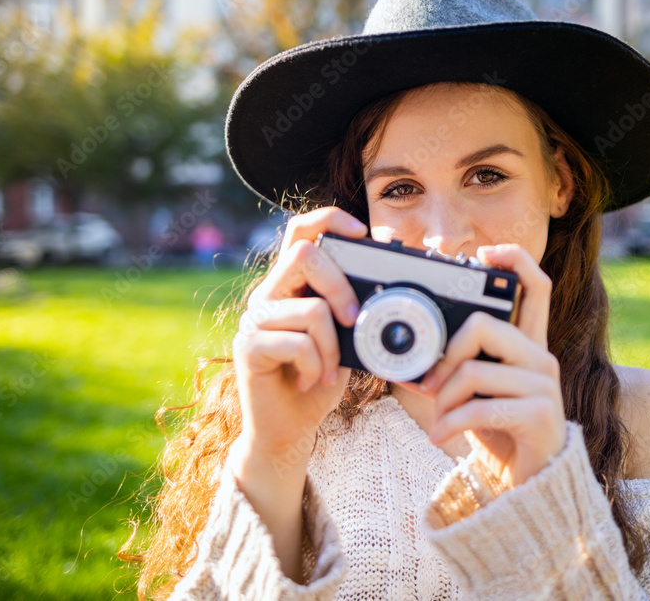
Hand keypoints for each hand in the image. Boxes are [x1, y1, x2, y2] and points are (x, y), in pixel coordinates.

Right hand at [232, 207, 366, 461]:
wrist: (287, 430)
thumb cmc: (318, 381)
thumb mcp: (346, 341)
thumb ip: (356, 314)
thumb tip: (401, 296)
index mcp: (291, 285)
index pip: (300, 231)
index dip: (329, 219)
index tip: (361, 231)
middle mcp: (268, 294)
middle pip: (304, 254)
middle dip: (341, 285)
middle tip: (354, 320)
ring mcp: (255, 320)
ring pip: (310, 308)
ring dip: (333, 345)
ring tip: (331, 369)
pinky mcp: (248, 349)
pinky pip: (296, 343)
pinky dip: (317, 366)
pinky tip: (312, 381)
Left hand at [418, 244, 566, 487]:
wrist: (531, 483)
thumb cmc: (500, 433)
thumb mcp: (474, 395)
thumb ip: (453, 370)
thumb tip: (410, 361)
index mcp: (528, 346)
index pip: (537, 287)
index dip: (516, 260)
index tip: (486, 252)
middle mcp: (542, 358)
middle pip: (486, 326)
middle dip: (447, 354)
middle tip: (430, 383)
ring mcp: (544, 387)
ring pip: (475, 370)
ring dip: (444, 398)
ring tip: (438, 418)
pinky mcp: (540, 415)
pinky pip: (481, 408)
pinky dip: (451, 423)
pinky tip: (441, 436)